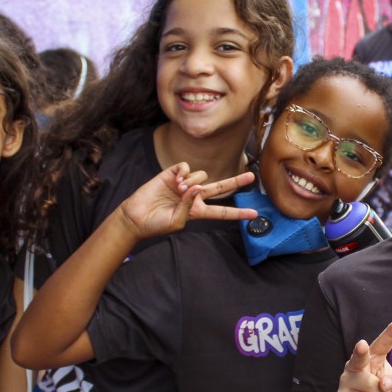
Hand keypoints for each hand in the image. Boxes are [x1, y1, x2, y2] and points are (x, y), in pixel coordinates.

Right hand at [116, 164, 256, 239]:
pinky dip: (184, 173)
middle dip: (236, 181)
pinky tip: (175, 181)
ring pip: (202, 175)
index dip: (238, 213)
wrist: (136, 216)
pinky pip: (187, 167)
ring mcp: (184, 184)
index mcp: (198, 211)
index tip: (255, 213)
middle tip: (251, 177)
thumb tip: (197, 187)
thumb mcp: (177, 221)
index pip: (222, 212)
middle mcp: (194, 196)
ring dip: (193, 182)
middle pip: (220, 187)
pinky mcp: (172, 174)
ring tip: (179, 189)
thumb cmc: (156, 224)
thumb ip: (189, 206)